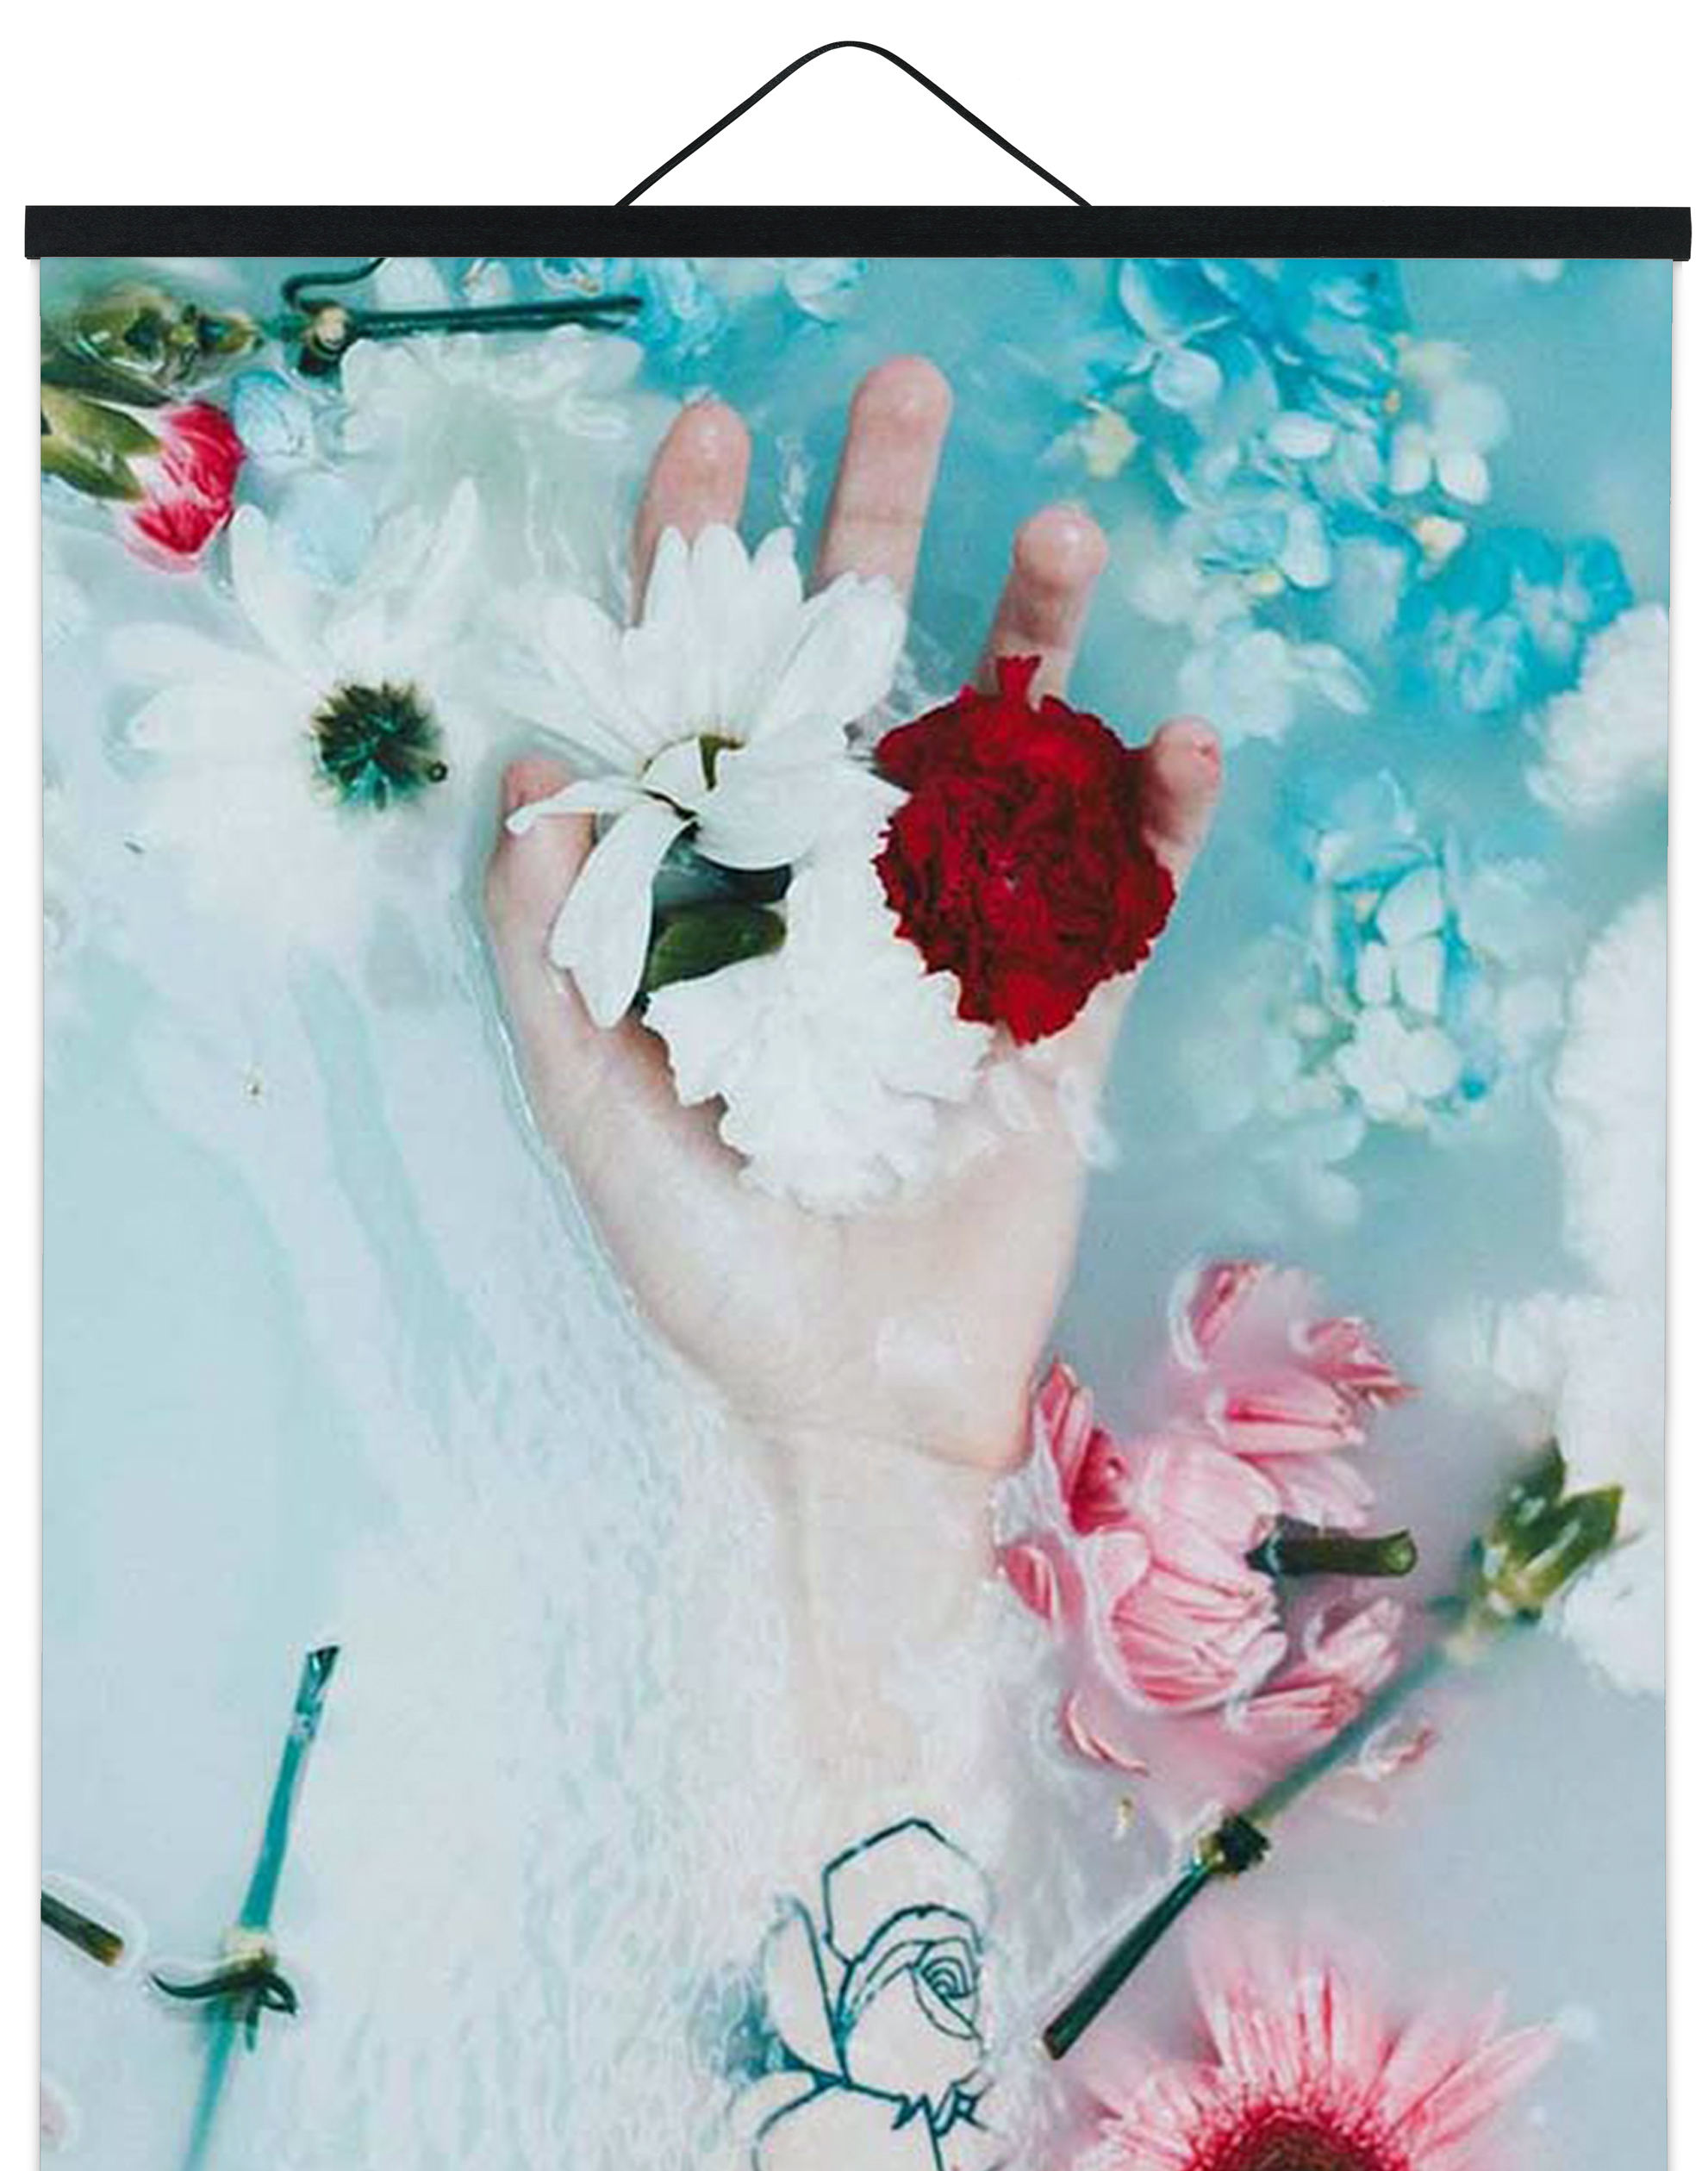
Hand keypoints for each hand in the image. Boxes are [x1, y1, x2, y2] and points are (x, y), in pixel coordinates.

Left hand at [484, 359, 1220, 1481]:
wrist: (841, 1399)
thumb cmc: (702, 1263)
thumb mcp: (590, 1109)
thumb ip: (553, 950)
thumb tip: (535, 772)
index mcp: (724, 894)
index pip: (706, 698)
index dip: (697, 568)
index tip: (707, 436)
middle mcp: (840, 888)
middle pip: (861, 675)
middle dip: (878, 532)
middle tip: (902, 392)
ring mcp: (958, 945)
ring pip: (1004, 755)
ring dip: (1035, 643)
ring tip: (1060, 531)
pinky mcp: (1059, 1020)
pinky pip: (1123, 903)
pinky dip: (1156, 824)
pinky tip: (1179, 738)